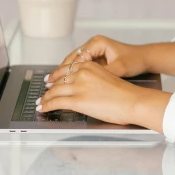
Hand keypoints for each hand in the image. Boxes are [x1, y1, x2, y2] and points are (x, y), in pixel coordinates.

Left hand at [37, 61, 170, 130]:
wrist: (133, 101)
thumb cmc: (126, 94)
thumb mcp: (107, 79)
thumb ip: (93, 80)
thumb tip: (84, 90)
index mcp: (90, 65)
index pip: (67, 70)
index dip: (56, 76)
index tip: (51, 80)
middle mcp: (82, 73)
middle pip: (59, 80)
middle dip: (49, 89)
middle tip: (43, 94)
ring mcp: (78, 86)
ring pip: (55, 91)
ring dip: (45, 98)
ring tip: (41, 103)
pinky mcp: (77, 100)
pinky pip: (56, 102)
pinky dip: (47, 106)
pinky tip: (43, 109)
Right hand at [45, 35, 148, 84]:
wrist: (145, 58)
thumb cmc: (134, 60)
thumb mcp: (119, 68)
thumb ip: (104, 73)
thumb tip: (89, 81)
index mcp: (97, 43)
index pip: (75, 58)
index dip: (64, 70)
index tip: (56, 80)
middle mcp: (93, 45)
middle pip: (71, 59)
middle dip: (60, 72)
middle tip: (48, 83)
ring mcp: (94, 51)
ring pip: (74, 63)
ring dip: (64, 74)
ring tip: (52, 84)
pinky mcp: (96, 58)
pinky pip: (80, 67)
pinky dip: (72, 75)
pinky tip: (66, 84)